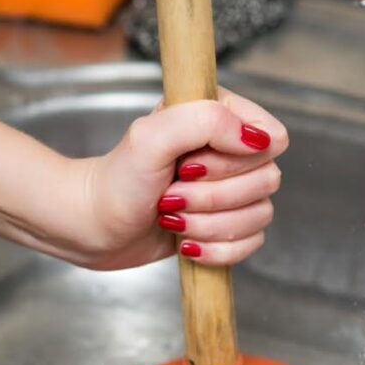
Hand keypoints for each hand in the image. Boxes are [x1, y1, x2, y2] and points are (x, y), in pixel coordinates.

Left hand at [74, 88, 287, 269]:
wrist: (93, 226)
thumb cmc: (115, 181)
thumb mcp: (151, 138)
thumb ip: (205, 121)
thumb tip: (256, 139)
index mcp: (219, 115)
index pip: (272, 135)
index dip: (239, 158)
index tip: (193, 164)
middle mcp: (230, 150)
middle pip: (267, 179)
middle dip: (215, 197)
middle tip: (171, 194)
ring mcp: (230, 190)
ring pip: (260, 214)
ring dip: (212, 225)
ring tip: (172, 218)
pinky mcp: (226, 224)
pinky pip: (251, 242)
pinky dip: (217, 249)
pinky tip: (186, 242)